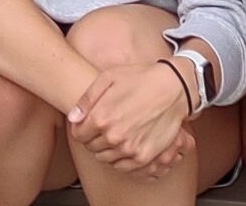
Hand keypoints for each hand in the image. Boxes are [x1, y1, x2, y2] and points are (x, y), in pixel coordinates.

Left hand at [67, 60, 190, 171]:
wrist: (172, 88)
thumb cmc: (140, 79)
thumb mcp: (108, 78)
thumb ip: (87, 99)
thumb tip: (73, 118)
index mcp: (101, 117)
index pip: (78, 135)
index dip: (81, 129)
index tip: (88, 124)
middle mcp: (113, 136)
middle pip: (91, 148)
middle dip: (93, 138)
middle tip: (104, 127)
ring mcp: (129, 149)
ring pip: (105, 159)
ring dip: (106, 149)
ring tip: (116, 135)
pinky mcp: (144, 156)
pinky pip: (123, 167)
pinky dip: (120, 159)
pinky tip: (125, 146)